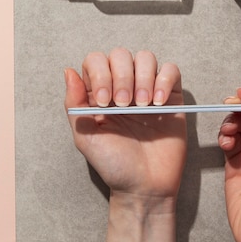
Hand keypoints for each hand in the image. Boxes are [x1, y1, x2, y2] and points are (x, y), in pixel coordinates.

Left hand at [64, 48, 185, 241]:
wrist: (143, 186)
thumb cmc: (112, 163)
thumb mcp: (84, 136)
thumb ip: (74, 103)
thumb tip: (69, 71)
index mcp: (99, 92)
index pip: (96, 61)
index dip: (100, 74)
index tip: (104, 102)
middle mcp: (122, 86)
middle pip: (120, 55)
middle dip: (122, 76)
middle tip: (125, 105)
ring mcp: (147, 90)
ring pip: (146, 58)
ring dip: (143, 77)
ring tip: (142, 104)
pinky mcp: (171, 97)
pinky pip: (171, 70)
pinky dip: (164, 80)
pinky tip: (158, 103)